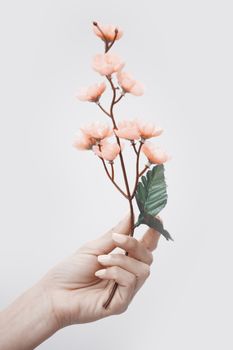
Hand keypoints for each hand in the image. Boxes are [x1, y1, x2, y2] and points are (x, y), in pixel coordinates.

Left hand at [40, 214, 159, 327]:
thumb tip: (130, 214)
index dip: (153, 233)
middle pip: (148, 257)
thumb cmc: (71, 270)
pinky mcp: (121, 303)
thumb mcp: (94, 247)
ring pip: (143, 270)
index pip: (145, 247)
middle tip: (116, 239)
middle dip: (134, 244)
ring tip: (101, 260)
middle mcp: (127, 274)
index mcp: (123, 260)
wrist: (54, 294)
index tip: (155, 217)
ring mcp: (126, 290)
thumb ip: (116, 233)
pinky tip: (100, 273)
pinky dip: (116, 273)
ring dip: (121, 260)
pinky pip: (130, 282)